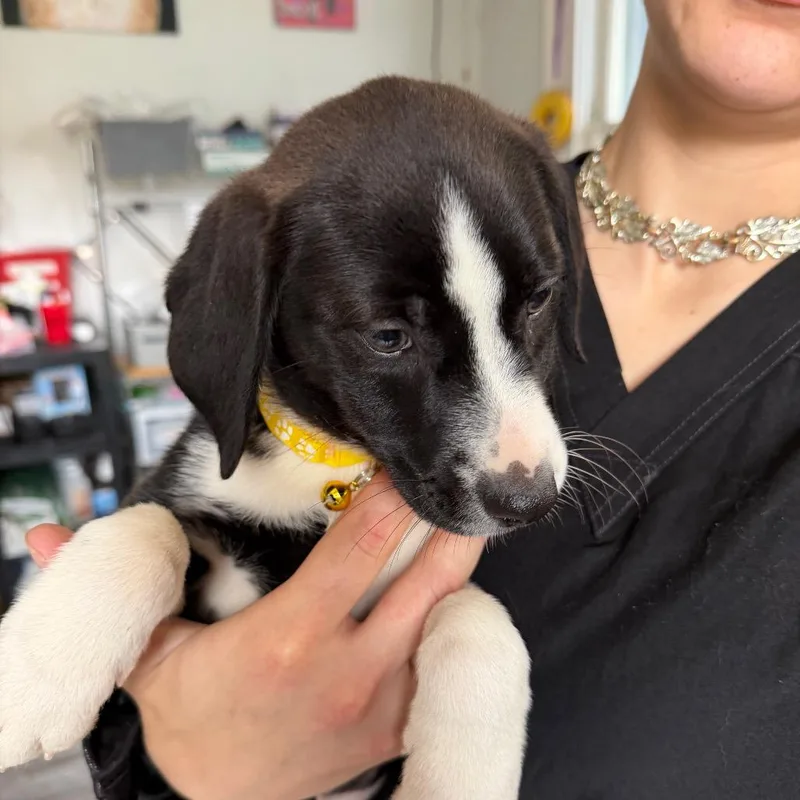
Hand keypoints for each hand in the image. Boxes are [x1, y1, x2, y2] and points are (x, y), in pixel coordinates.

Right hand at [26, 473, 483, 799]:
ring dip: (457, 570)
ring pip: (449, 616)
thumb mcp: (153, 655)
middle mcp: (350, 667)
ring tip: (456, 528)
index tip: (397, 466)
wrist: (221, 799)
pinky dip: (452, 621)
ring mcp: (383, 701)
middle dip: (449, 526)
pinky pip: (445, 662)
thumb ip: (121, 590)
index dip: (388, 498)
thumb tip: (44, 537)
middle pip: (431, 577)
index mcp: (290, 636)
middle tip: (455, 489)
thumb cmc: (195, 716)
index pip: (361, 547)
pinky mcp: (398, 725)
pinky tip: (447, 592)